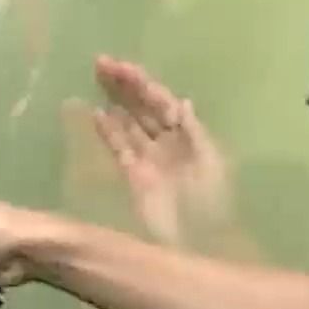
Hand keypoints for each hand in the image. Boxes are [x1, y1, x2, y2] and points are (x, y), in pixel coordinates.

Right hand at [80, 56, 231, 245]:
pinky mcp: (135, 178)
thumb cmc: (210, 206)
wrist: (200, 246)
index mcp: (189, 137)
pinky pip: (120, 149)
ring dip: (116, 102)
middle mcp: (169, 144)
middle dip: (126, 86)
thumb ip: (194, 134)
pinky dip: (109, 132)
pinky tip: (97, 115)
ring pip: (131, 124)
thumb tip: (182, 102)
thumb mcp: (211, 165)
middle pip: (144, 108)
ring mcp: (150, 160)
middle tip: (101, 62)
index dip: (144, 83)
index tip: (122, 66)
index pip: (163, 102)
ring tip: (97, 79)